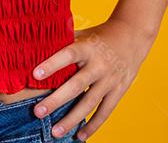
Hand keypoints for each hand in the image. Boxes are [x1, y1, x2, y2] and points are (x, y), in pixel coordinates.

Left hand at [29, 17, 155, 139]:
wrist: (132, 36)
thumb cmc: (99, 36)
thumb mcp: (83, 34)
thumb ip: (62, 41)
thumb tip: (34, 46)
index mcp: (87, 48)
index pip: (68, 54)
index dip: (52, 64)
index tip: (34, 75)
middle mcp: (99, 65)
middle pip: (76, 85)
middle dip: (56, 100)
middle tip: (38, 112)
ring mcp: (110, 80)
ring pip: (89, 102)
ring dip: (72, 119)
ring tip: (55, 132)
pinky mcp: (119, 91)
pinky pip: (105, 111)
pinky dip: (93, 125)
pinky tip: (79, 136)